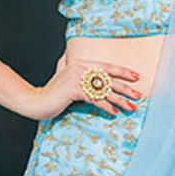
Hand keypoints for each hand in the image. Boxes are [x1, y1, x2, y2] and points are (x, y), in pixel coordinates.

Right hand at [19, 55, 142, 120]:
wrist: (35, 101)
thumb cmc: (53, 94)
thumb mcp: (66, 79)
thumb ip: (77, 73)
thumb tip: (94, 77)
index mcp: (80, 63)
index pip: (106, 66)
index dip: (123, 71)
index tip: (137, 77)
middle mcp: (80, 67)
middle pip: (108, 78)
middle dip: (125, 87)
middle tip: (139, 95)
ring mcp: (76, 77)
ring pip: (104, 89)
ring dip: (119, 100)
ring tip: (131, 107)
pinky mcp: (73, 89)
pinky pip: (94, 98)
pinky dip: (105, 106)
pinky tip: (114, 112)